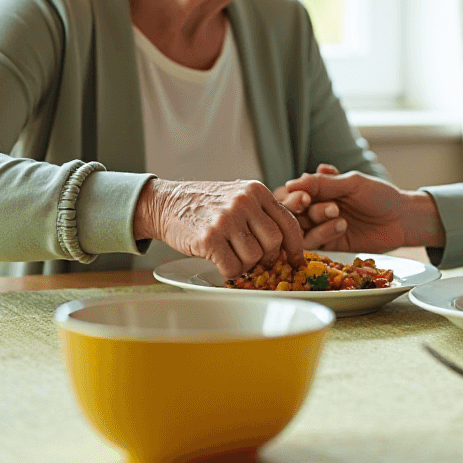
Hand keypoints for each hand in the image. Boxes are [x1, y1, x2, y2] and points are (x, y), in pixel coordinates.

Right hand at [133, 178, 308, 279]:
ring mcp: (226, 220)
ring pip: (254, 257)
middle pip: (274, 242)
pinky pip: (233, 267)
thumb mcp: (238, 196)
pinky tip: (220, 262)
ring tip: (231, 256)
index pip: (287, 222)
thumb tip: (288, 244)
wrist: (167, 203)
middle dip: (268, 257)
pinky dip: (229, 272)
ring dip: (245, 265)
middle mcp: (244, 202)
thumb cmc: (205, 204)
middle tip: (256, 260)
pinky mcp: (209, 238)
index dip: (295, 245)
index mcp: (255, 191)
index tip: (296, 259)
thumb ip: (261, 213)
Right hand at [280, 170, 444, 254]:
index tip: (303, 196)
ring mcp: (321, 228)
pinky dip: (324, 233)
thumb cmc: (379, 195)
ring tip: (338, 213)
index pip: (291, 192)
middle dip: (301, 209)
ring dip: (317, 219)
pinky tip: (342, 225)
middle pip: (292, 212)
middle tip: (316, 204)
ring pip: (301, 228)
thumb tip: (291, 183)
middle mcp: (315, 209)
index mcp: (318, 189)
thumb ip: (323, 183)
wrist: (402, 219)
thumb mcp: (352, 183)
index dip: (293, 195)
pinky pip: (314, 244)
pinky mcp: (329, 246)